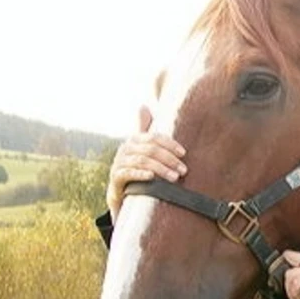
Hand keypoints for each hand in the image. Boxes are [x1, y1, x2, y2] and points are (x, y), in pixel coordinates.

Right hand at [106, 106, 187, 221]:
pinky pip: (128, 173)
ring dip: (161, 169)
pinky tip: (152, 177)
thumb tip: (143, 105)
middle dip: (169, 159)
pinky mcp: (115, 177)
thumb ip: (146, 131)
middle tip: (183, 170)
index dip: (170, 144)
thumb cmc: (137, 168)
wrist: (121, 193)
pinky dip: (140, 174)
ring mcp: (119, 162)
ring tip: (175, 177)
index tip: (183, 153)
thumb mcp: (142, 149)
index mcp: (134, 140)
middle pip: (150, 150)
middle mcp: (125, 148)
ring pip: (142, 161)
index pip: (154, 137)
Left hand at [283, 250, 299, 298]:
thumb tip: (293, 289)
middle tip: (292, 296)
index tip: (284, 282)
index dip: (283, 266)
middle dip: (286, 284)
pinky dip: (295, 294)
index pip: (292, 255)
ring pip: (291, 275)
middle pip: (288, 266)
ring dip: (290, 291)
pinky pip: (297, 283)